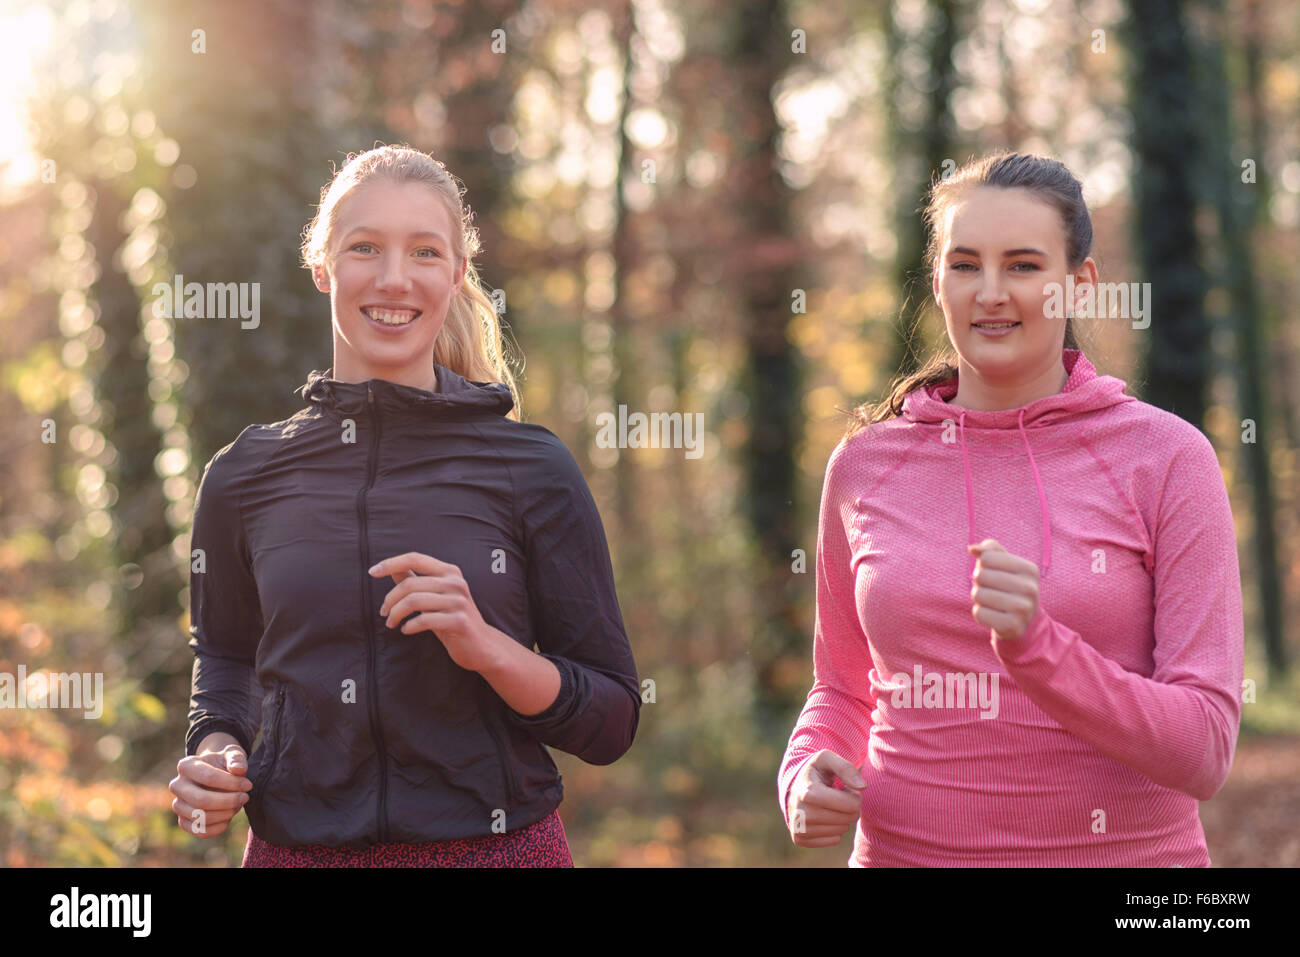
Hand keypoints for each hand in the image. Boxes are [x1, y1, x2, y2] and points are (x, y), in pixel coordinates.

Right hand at [169, 737, 251, 838]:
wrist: (218, 775)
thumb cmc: (225, 763)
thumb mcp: (233, 754)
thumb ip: (237, 759)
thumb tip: (238, 769)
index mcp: (186, 766)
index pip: (208, 777)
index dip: (231, 783)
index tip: (248, 785)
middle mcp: (177, 786)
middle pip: (201, 800)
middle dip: (228, 801)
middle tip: (245, 797)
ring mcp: (178, 805)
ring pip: (200, 817)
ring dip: (225, 814)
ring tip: (238, 805)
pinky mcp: (184, 822)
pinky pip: (200, 831)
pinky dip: (219, 827)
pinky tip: (230, 817)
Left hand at [371, 552, 502, 672]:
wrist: (481, 646)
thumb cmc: (453, 619)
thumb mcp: (434, 596)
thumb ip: (416, 580)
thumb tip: (392, 568)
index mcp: (450, 572)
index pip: (415, 558)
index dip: (391, 563)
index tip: (372, 572)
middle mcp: (456, 583)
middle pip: (410, 584)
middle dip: (390, 600)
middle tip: (383, 613)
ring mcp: (459, 602)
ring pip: (414, 602)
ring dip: (396, 614)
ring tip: (392, 623)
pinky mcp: (459, 621)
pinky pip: (424, 620)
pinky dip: (409, 626)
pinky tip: (406, 630)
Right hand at [786, 750, 864, 847]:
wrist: (794, 785)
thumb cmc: (815, 771)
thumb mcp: (828, 758)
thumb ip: (846, 768)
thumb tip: (862, 787)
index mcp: (808, 793)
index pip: (851, 804)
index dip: (853, 794)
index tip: (844, 787)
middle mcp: (801, 814)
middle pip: (848, 818)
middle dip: (849, 806)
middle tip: (837, 796)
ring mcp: (799, 829)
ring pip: (842, 830)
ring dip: (842, 817)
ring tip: (830, 804)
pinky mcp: (800, 839)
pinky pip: (834, 840)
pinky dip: (834, 828)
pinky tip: (824, 815)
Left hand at [968, 538, 1039, 640]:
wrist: (1024, 621)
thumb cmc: (1008, 585)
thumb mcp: (1004, 564)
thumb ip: (989, 549)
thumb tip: (972, 548)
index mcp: (1029, 569)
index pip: (987, 558)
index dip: (983, 565)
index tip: (994, 573)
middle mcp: (1030, 588)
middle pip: (981, 576)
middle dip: (979, 582)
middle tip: (991, 589)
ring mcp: (1023, 609)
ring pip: (978, 594)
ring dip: (978, 597)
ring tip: (992, 601)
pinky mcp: (1012, 626)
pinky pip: (979, 613)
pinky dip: (980, 613)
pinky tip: (993, 614)